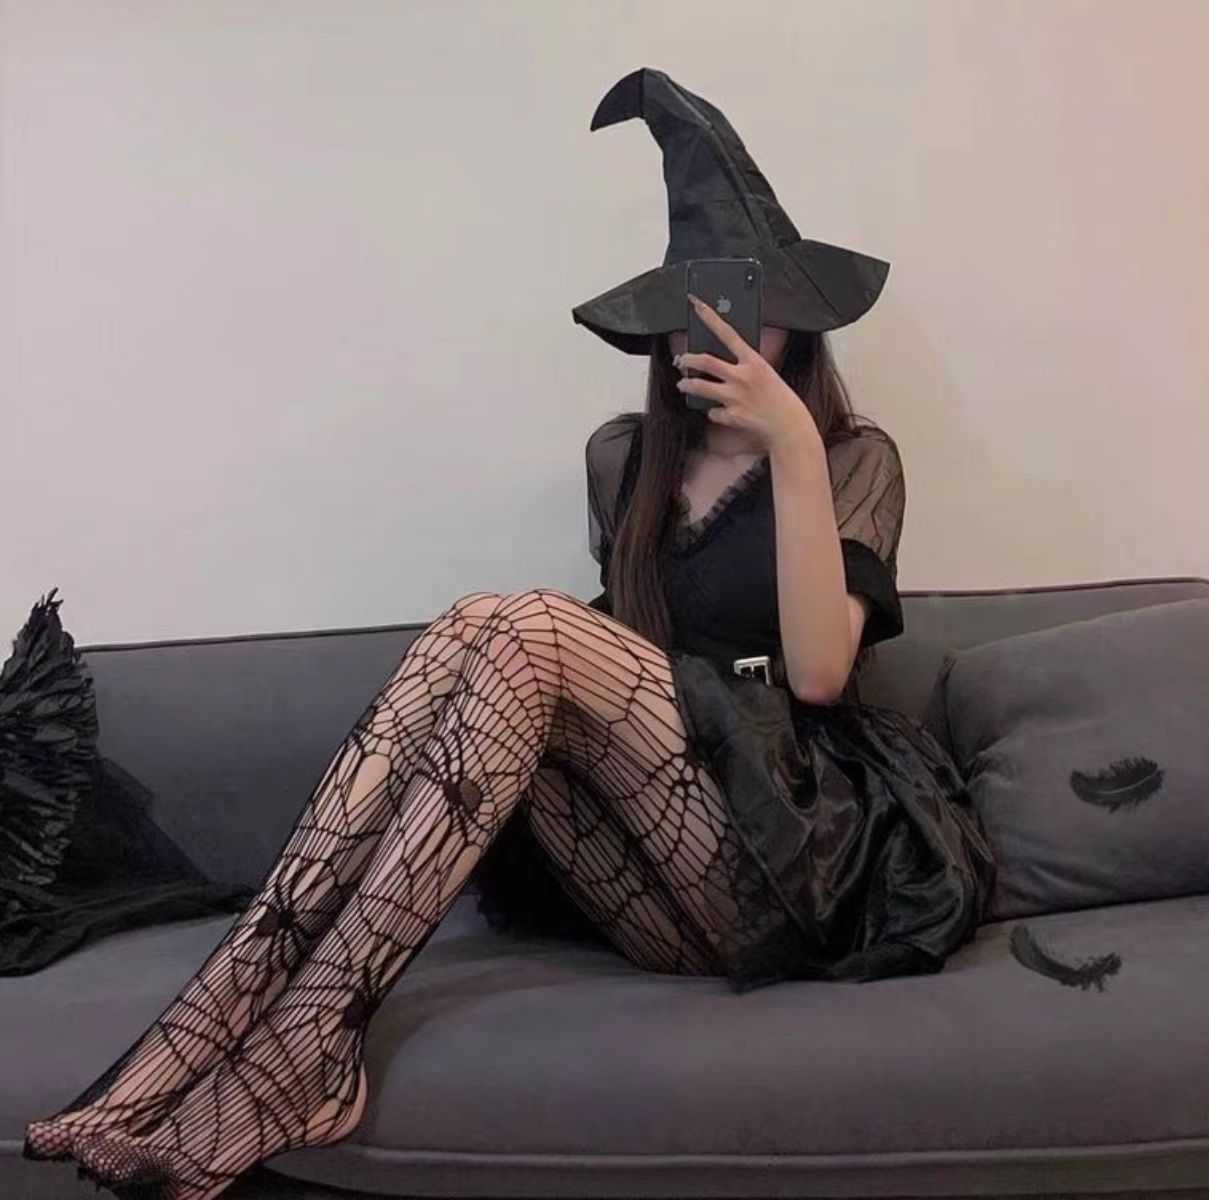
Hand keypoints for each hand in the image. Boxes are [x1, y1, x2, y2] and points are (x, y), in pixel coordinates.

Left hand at [674, 294, 817, 452]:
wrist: (789, 426)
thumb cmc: (778, 399)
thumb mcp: (765, 373)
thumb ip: (744, 365)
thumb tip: (718, 363)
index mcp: (754, 361)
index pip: (728, 333)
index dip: (710, 316)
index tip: (696, 303)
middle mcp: (743, 377)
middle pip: (705, 361)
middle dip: (687, 359)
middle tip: (679, 360)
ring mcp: (736, 397)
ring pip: (699, 386)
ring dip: (686, 384)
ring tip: (682, 384)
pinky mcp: (732, 416)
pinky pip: (712, 412)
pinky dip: (713, 412)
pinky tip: (721, 412)